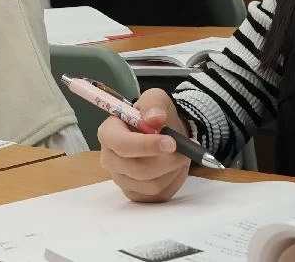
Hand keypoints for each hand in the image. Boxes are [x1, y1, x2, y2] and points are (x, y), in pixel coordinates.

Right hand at [98, 88, 191, 202]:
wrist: (164, 133)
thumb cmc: (154, 115)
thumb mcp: (156, 99)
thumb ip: (154, 104)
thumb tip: (155, 119)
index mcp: (108, 133)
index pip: (121, 145)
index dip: (146, 146)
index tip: (171, 143)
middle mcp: (110, 159)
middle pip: (138, 170)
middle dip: (168, 161)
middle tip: (186, 150)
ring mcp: (121, 179)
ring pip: (152, 185)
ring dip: (173, 170)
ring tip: (180, 155)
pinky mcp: (136, 194)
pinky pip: (159, 195)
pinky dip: (174, 181)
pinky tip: (175, 167)